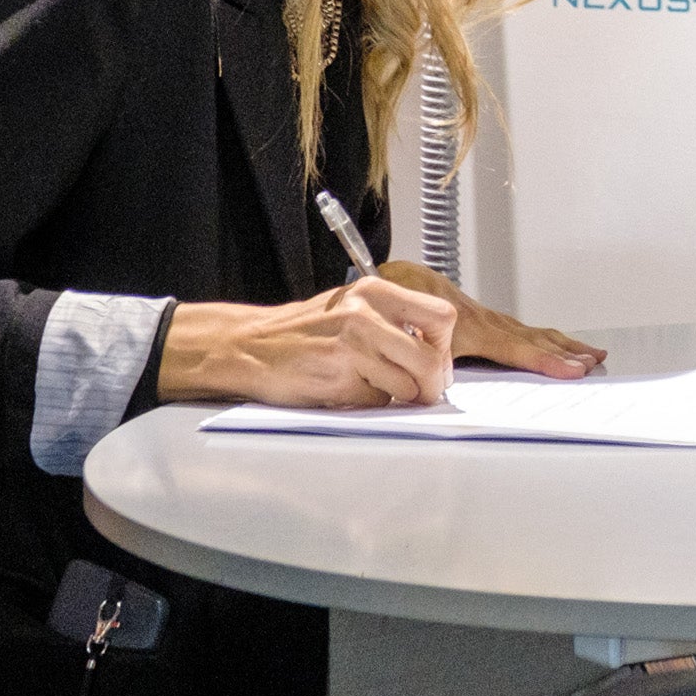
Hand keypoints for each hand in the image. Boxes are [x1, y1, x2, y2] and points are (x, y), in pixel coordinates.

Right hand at [158, 277, 460, 407]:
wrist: (250, 346)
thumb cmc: (304, 331)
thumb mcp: (352, 306)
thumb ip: (393, 320)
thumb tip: (437, 350)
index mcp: (375, 291)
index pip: (441, 317)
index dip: (445, 346)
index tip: (436, 360)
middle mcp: (366, 314)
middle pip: (431, 360)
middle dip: (432, 385)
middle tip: (422, 392)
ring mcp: (352, 346)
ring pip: (408, 387)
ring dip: (397, 396)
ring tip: (373, 387)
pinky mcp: (338, 377)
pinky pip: (376, 402)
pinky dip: (368, 404)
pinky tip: (346, 390)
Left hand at [377, 259, 604, 376]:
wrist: (395, 276)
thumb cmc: (400, 301)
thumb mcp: (407, 329)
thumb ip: (427, 353)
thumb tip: (442, 373)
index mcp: (470, 327)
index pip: (517, 349)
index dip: (546, 361)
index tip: (572, 370)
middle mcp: (485, 322)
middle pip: (535, 339)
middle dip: (567, 352)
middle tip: (595, 363)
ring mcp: (487, 319)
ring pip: (532, 333)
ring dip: (563, 344)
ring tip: (591, 354)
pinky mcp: (484, 319)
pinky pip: (522, 330)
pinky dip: (546, 337)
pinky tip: (558, 343)